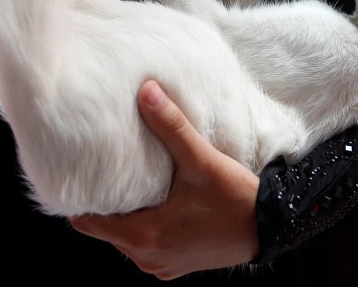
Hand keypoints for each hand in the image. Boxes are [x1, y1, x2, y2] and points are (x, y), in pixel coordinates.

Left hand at [70, 81, 260, 279]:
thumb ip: (171, 126)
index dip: (84, 197)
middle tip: (109, 170)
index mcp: (144, 237)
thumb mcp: (202, 160)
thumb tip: (146, 91)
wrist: (272, 228)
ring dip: (127, 215)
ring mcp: (161, 266)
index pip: (88, 222)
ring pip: (125, 239)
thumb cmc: (237, 198)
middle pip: (105, 230)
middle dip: (106, 202)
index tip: (87, 172)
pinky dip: (145, 227)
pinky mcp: (176, 267)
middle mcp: (147, 258)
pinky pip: (146, 247)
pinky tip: (157, 202)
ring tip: (133, 183)